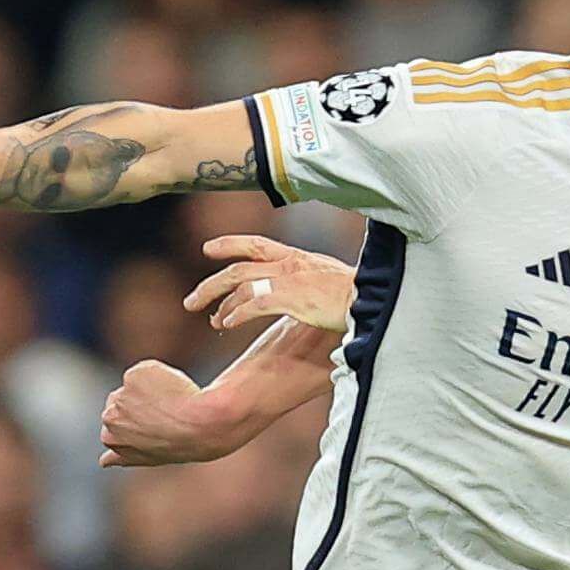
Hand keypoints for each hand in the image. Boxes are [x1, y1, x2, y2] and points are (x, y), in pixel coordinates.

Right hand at [100, 360, 215, 467]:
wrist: (200, 426)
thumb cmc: (180, 444)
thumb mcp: (150, 456)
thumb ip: (124, 455)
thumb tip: (103, 461)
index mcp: (110, 439)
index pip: (115, 425)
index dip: (138, 422)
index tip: (155, 426)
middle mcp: (109, 417)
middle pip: (120, 402)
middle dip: (140, 404)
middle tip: (167, 415)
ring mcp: (120, 396)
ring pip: (134, 386)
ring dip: (150, 389)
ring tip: (174, 405)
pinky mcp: (133, 376)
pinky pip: (148, 371)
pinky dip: (162, 376)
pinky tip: (177, 390)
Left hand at [186, 234, 354, 332]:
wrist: (377, 297)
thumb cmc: (363, 294)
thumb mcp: (334, 281)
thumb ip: (315, 283)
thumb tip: (310, 297)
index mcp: (299, 258)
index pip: (256, 245)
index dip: (230, 244)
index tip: (208, 249)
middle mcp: (289, 263)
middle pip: (238, 267)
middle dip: (211, 284)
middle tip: (191, 301)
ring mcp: (289, 279)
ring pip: (240, 286)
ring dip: (220, 304)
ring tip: (211, 320)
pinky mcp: (292, 297)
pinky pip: (253, 304)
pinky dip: (235, 314)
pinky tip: (226, 325)